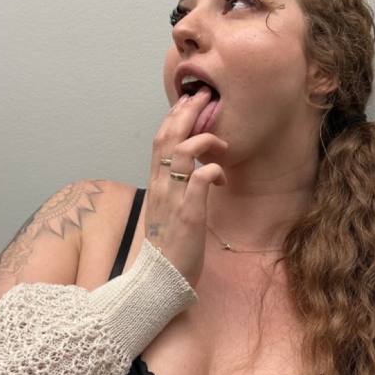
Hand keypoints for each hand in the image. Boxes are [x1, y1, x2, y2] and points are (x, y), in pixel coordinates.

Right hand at [145, 86, 227, 286]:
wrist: (159, 280)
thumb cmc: (169, 247)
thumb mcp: (168, 211)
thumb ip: (176, 189)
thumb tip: (195, 172)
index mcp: (155, 185)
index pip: (159, 141)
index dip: (174, 117)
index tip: (189, 100)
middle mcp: (160, 188)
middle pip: (167, 138)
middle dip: (186, 113)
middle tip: (203, 94)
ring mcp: (172, 200)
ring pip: (179, 154)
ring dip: (200, 137)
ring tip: (217, 133)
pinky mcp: (187, 215)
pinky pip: (197, 182)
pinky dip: (209, 170)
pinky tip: (219, 173)